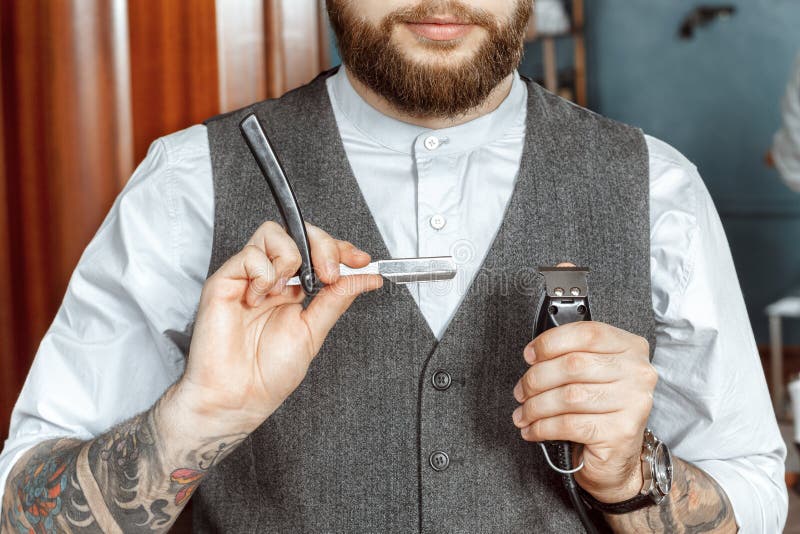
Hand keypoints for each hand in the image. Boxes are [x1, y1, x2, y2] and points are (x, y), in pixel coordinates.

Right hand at [176, 220, 382, 433]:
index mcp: (295, 289)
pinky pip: (250, 255)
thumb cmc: (269, 372)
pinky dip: (263, 275)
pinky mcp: (225, 280)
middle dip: (323, 246)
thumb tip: (368, 278)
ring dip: (291, 258)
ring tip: (286, 291)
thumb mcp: (314, 330)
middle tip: (330, 274)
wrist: (239, 396)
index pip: (318, 250)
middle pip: (299, 233)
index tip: (361, 260)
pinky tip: (258, 299)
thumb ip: (339, 298)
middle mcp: (273, 278)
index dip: (340, 248)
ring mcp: (248, 277)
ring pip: (273, 233)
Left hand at [511, 320, 656, 503]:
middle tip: (521, 391)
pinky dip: (543, 427)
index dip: (551, 342)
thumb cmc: (600, 411)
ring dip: (536, 406)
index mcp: (631, 349)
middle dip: (536, 379)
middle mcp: (638, 373)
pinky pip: (569, 424)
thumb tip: (533, 355)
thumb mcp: (592, 375)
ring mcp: (633, 403)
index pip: (587, 333)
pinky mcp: (621, 432)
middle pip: (573, 365)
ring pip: (569, 396)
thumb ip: (571, 356)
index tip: (529, 355)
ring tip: (524, 413)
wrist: (618, 459)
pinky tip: (533, 430)